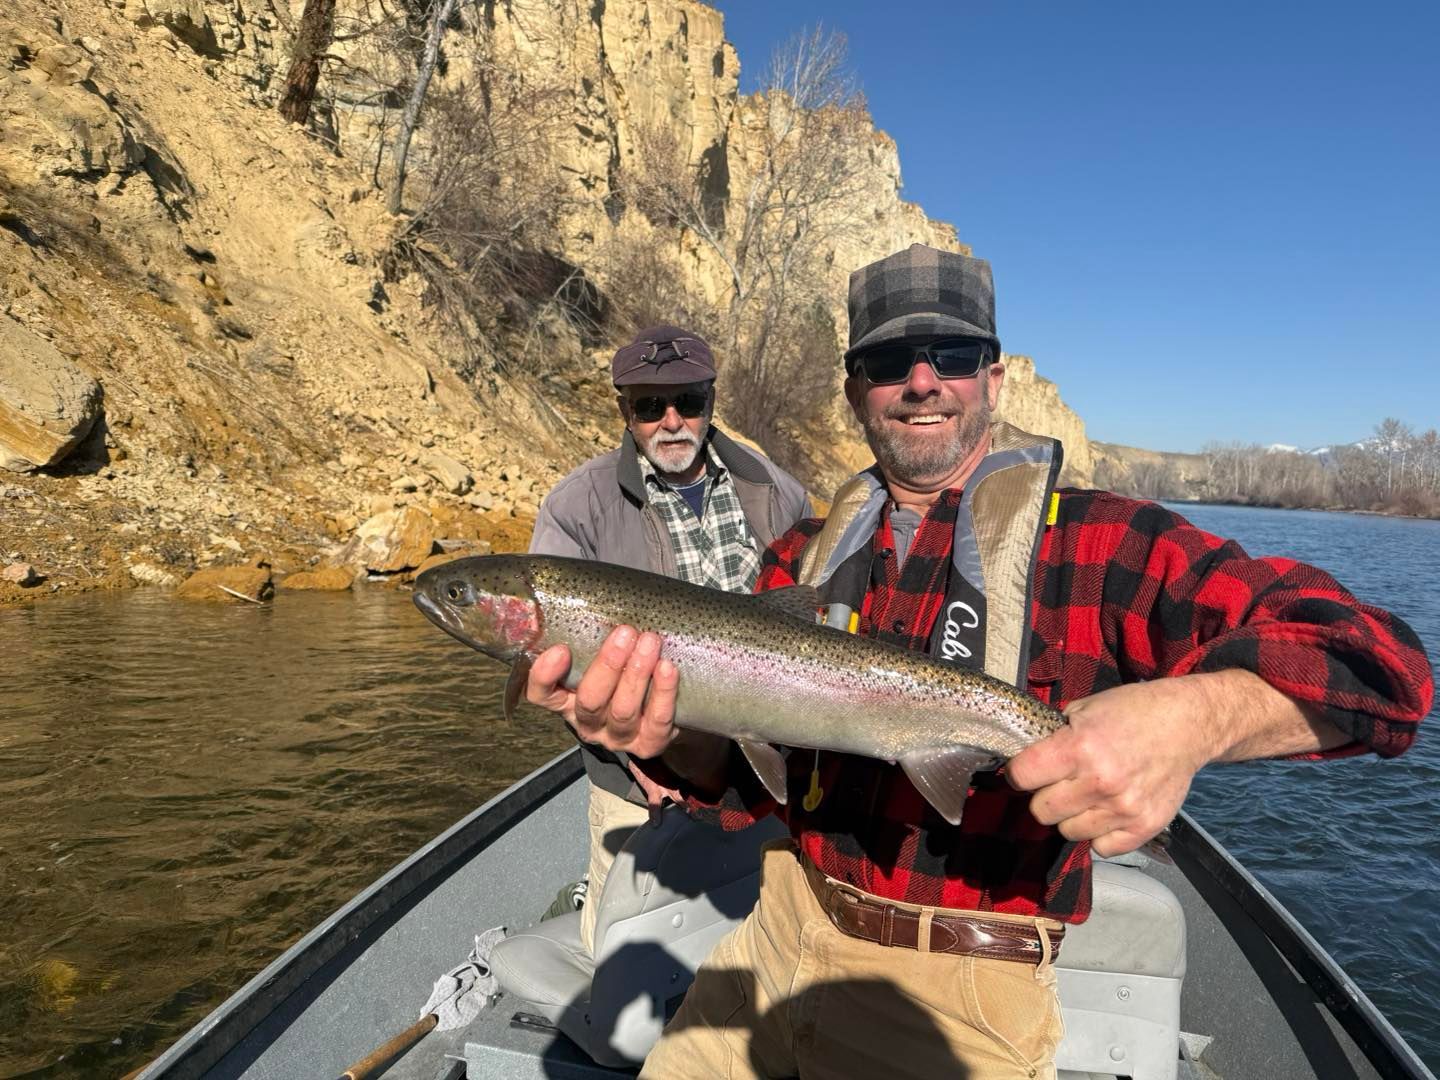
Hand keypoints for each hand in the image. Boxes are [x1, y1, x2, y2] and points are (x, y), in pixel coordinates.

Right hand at [525, 625, 679, 759]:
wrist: (660, 708)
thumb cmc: (623, 671)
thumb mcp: (599, 656)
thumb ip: (591, 637)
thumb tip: (593, 593)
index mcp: (566, 700)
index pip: (541, 694)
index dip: (545, 676)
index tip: (561, 649)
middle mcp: (588, 722)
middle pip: (590, 700)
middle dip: (608, 665)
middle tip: (626, 633)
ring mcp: (618, 736)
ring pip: (623, 711)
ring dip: (637, 674)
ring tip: (650, 642)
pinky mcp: (648, 744)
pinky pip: (656, 723)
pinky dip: (663, 694)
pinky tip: (667, 669)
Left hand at [1006, 677, 1215, 856]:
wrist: (1187, 724)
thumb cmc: (1132, 712)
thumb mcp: (1084, 709)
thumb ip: (1054, 738)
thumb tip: (1025, 762)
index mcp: (1080, 747)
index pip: (1022, 776)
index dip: (1020, 773)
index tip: (1027, 771)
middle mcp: (1100, 782)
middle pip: (1041, 811)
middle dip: (1045, 796)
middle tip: (1062, 783)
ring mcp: (1123, 808)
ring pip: (1069, 832)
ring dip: (1073, 816)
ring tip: (1089, 795)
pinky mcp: (1145, 827)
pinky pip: (1102, 847)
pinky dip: (1101, 834)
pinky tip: (1108, 811)